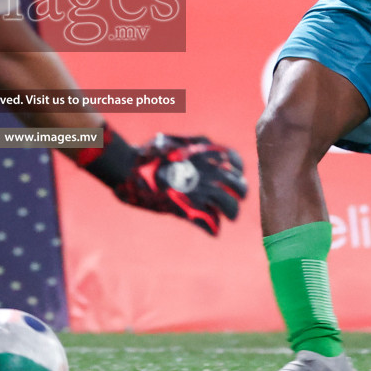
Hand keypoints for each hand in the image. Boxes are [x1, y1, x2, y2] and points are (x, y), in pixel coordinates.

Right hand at [111, 134, 247, 235]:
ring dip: (230, 214)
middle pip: (240, 188)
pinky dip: (212, 228)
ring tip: (225, 217)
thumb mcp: (177, 142)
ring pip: (231, 208)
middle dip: (238, 195)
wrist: (130, 168)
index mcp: (209, 153)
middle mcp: (211, 172)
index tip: (231, 175)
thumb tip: (209, 148)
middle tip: (230, 199)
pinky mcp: (191, 210)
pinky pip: (212, 224)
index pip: (236, 162)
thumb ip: (196, 147)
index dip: (237, 170)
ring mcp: (202, 192)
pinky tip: (211, 228)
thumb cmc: (150, 154)